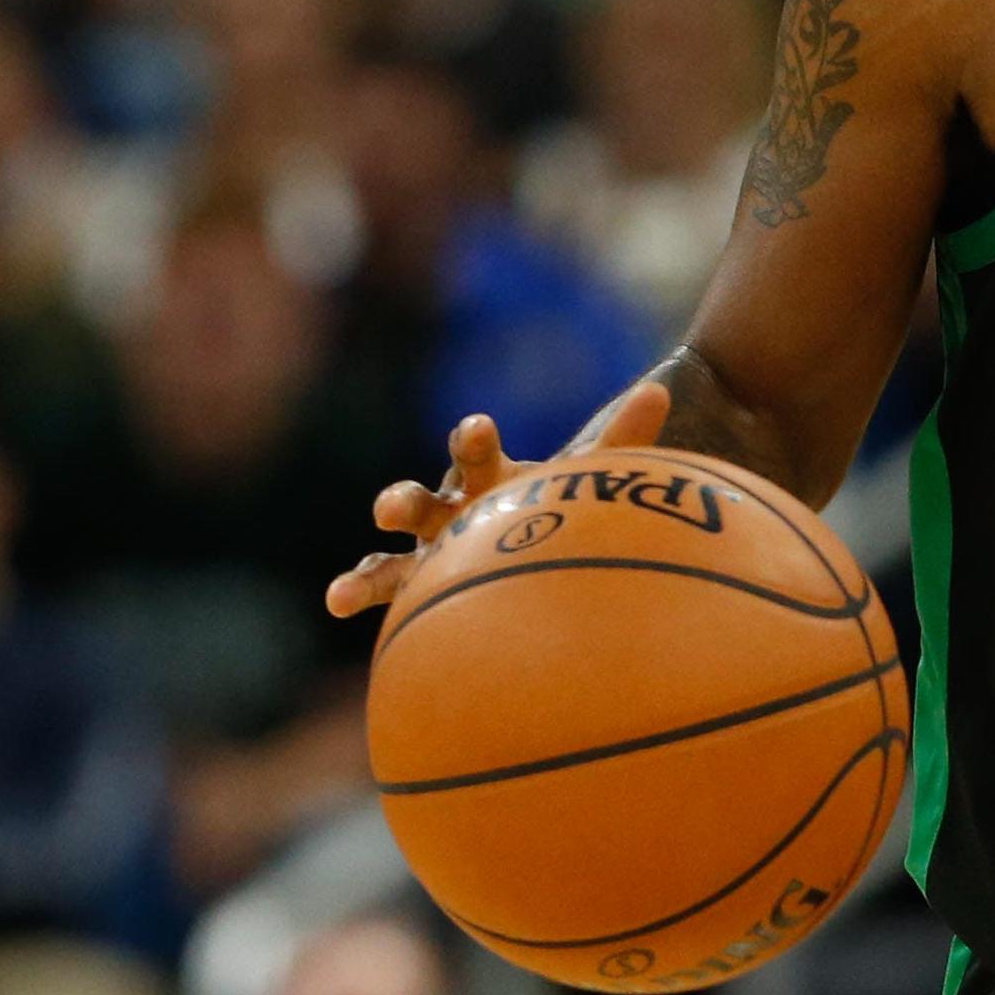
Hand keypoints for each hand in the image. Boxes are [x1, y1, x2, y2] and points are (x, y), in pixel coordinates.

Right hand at [319, 383, 670, 619]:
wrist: (540, 537)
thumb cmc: (558, 503)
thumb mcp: (588, 474)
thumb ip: (620, 436)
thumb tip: (660, 390)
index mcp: (485, 476)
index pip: (475, 452)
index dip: (474, 441)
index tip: (477, 429)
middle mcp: (447, 510)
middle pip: (423, 502)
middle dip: (403, 501)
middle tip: (388, 507)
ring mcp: (426, 551)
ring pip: (389, 558)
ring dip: (366, 571)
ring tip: (340, 595)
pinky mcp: (417, 587)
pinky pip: (386, 593)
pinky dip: (359, 594)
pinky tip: (335, 604)